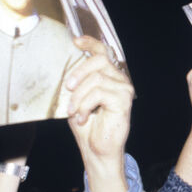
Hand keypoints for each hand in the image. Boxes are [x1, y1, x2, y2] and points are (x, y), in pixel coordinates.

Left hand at [66, 36, 134, 170]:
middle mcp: (119, 80)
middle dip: (79, 72)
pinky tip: (82, 117)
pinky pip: (99, 93)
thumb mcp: (77, 100)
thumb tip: (67, 72)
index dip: (90, 43)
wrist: (97, 150)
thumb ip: (77, 84)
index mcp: (109, 77)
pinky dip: (84, 105)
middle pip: (99, 60)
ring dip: (79, 96)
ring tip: (74, 111)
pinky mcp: (124, 100)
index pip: (103, 52)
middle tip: (68, 88)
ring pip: (96, 78)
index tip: (76, 41)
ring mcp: (124, 89)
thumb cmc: (88, 127)